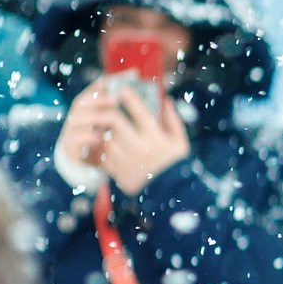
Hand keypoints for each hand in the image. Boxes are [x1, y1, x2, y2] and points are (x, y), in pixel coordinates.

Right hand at [55, 85, 117, 179]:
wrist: (90, 171)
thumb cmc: (105, 146)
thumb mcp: (113, 129)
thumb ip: (118, 113)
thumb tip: (130, 94)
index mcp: (85, 114)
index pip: (88, 96)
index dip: (96, 88)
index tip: (109, 82)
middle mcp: (75, 122)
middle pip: (80, 105)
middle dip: (97, 100)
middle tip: (115, 100)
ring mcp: (70, 135)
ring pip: (74, 121)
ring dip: (92, 118)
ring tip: (109, 118)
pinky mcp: (69, 151)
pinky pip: (73, 142)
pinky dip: (85, 138)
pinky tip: (99, 137)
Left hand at [95, 77, 189, 194]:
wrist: (170, 194)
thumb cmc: (176, 165)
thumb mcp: (180, 142)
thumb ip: (173, 121)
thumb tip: (165, 100)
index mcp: (156, 139)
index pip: (139, 112)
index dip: (130, 98)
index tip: (123, 89)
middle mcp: (140, 149)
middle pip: (115, 123)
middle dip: (110, 112)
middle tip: (108, 106)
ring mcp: (127, 161)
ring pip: (105, 138)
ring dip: (104, 130)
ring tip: (105, 125)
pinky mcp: (118, 172)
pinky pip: (103, 155)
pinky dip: (102, 147)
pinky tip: (106, 144)